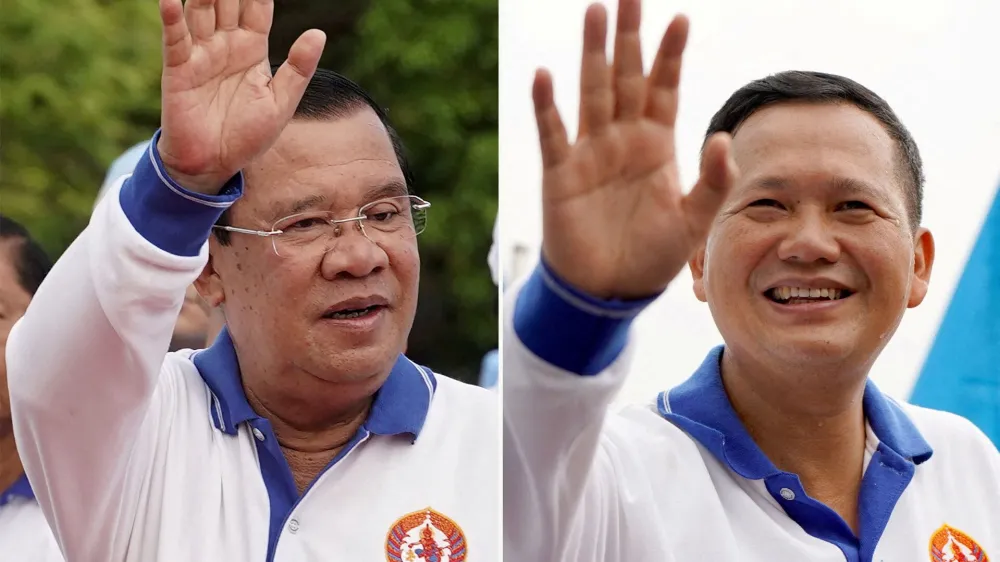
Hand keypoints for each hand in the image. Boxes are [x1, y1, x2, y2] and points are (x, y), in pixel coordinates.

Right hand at [156, 0, 325, 193]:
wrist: (214, 164)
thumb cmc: (248, 134)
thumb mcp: (281, 103)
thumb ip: (298, 68)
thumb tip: (318, 33)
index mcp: (253, 49)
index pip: (257, 7)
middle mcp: (226, 44)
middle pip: (227, 2)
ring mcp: (201, 53)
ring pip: (201, 11)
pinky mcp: (179, 69)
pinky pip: (176, 39)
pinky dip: (172, 18)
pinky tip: (171, 0)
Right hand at [533, 0, 737, 299]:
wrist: (607, 291)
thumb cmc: (650, 257)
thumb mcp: (693, 223)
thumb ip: (713, 182)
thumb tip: (725, 138)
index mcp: (656, 145)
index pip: (664, 89)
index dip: (670, 56)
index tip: (681, 20)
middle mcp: (622, 139)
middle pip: (626, 76)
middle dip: (629, 36)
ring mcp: (590, 152)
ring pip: (591, 92)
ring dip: (592, 54)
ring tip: (595, 13)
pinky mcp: (561, 174)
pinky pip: (553, 134)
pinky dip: (547, 106)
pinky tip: (544, 75)